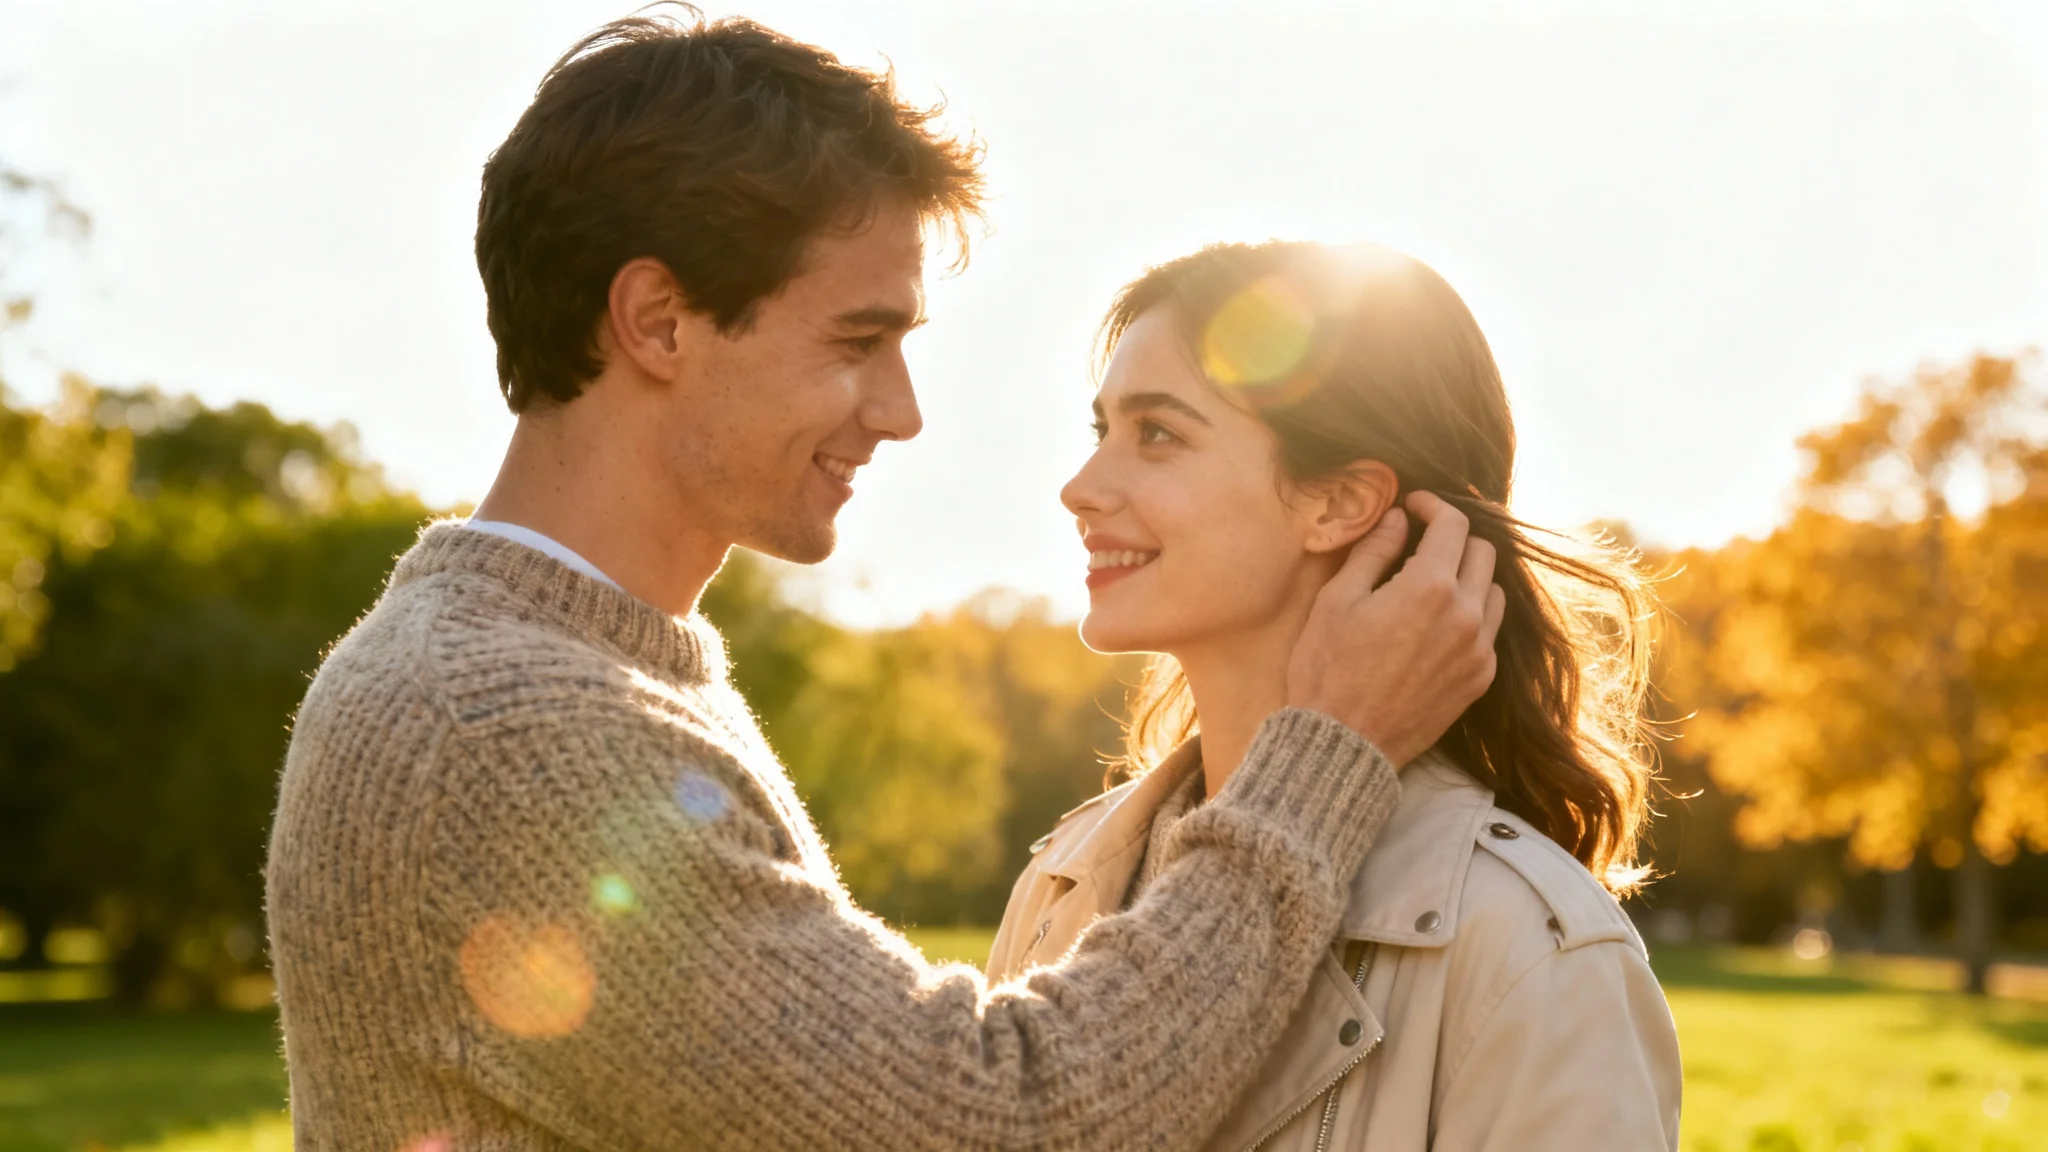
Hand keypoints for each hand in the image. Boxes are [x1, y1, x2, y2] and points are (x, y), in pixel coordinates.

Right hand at [1285, 491, 1505, 765]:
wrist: (1344, 744)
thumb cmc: (1328, 670)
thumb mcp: (1337, 600)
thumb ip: (1373, 552)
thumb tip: (1396, 518)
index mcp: (1429, 587)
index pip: (1452, 524)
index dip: (1432, 505)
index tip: (1413, 506)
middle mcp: (1466, 614)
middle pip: (1482, 552)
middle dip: (1453, 537)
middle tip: (1421, 541)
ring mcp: (1478, 650)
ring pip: (1494, 591)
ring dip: (1469, 576)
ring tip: (1434, 582)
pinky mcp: (1479, 679)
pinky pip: (1490, 631)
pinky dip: (1472, 615)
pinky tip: (1439, 623)